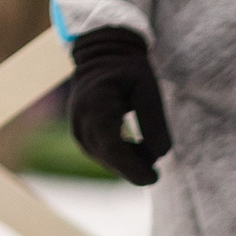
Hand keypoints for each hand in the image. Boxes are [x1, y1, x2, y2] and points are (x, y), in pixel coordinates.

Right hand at [67, 28, 169, 186]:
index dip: (134, 168)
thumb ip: (155, 121)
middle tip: (156, 169)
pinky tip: (134, 147)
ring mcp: (77, 127)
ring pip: (105, 159)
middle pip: (109, 157)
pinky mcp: (80, 135)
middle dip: (135, 167)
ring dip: (129, 162)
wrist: (103, 56)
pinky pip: (102, 155)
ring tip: (145, 148)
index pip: (112, 148)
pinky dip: (121, 157)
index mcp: (96, 104)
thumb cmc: (130, 71)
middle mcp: (80, 117)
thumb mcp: (149, 89)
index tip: (154, 178)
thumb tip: (159, 156)